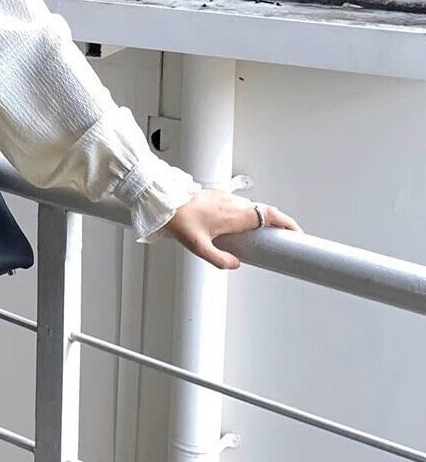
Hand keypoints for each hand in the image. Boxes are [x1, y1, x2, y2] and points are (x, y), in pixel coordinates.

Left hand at [161, 189, 302, 269]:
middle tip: (284, 237)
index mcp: (234, 215)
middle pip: (265, 211)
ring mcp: (227, 198)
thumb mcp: (198, 247)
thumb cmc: (179, 221)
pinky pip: (240, 205)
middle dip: (279, 223)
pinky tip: (241, 226)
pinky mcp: (218, 196)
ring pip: (252, 208)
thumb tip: (235, 265)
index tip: (296, 233)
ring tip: (264, 235)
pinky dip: (248, 214)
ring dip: (262, 218)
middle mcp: (234, 204)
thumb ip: (219, 259)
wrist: (165, 202)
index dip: (287, 223)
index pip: (270, 215)